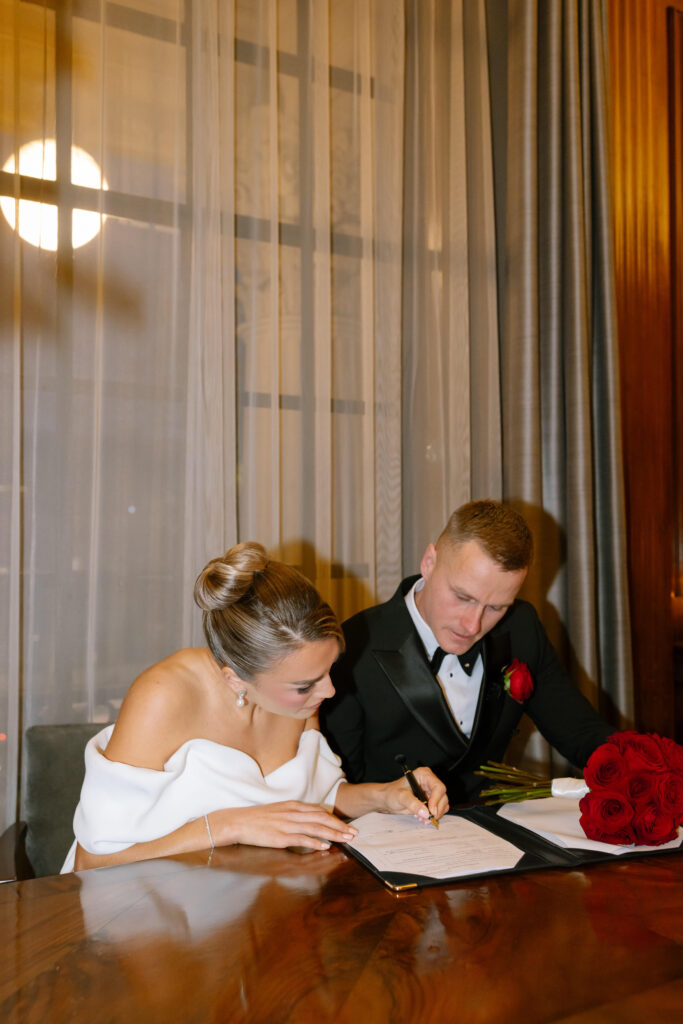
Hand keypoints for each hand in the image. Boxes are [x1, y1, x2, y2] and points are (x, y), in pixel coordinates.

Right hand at [214, 801, 357, 851]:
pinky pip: (301, 839)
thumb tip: (309, 821)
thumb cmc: (257, 818)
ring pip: (316, 828)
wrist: (238, 821)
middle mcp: (292, 813)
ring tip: (346, 839)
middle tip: (354, 834)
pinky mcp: (280, 837)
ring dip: (333, 834)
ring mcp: (287, 824)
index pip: (319, 811)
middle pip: (322, 818)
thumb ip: (294, 814)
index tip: (347, 826)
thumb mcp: (279, 811)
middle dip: (340, 826)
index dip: (335, 818)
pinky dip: (315, 842)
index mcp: (293, 805)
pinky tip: (325, 846)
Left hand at [382, 767, 448, 822]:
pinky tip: (422, 817)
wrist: (388, 799)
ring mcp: (431, 792)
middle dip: (436, 809)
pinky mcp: (431, 801)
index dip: (436, 800)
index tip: (431, 811)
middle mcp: (429, 782)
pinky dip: (433, 816)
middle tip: (427, 818)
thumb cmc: (392, 793)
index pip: (438, 787)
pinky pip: (438, 810)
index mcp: (424, 775)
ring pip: (442, 804)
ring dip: (434, 814)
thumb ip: (413, 804)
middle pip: (442, 797)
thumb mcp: (401, 797)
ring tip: (421, 817)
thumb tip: (425, 812)